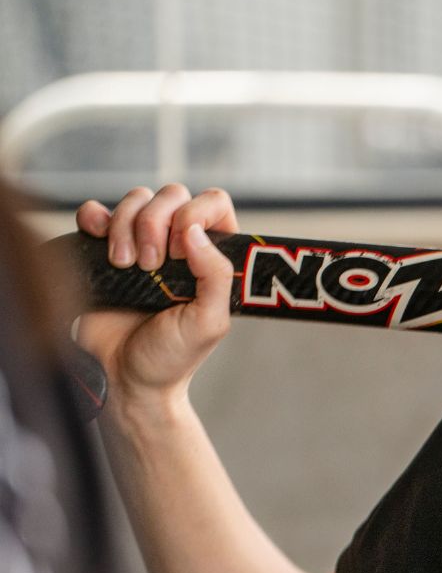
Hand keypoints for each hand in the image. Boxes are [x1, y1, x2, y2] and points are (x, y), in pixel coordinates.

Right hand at [73, 184, 238, 414]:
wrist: (122, 377)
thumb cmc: (171, 356)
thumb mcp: (208, 321)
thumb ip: (215, 275)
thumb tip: (194, 230)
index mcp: (211, 258)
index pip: (214, 204)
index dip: (197, 214)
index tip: (181, 249)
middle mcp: (177, 246)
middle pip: (171, 195)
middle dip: (157, 223)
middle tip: (150, 266)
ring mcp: (140, 243)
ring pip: (136, 199)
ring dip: (126, 226)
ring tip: (126, 266)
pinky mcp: (102, 249)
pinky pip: (97, 211)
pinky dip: (95, 218)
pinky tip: (101, 246)